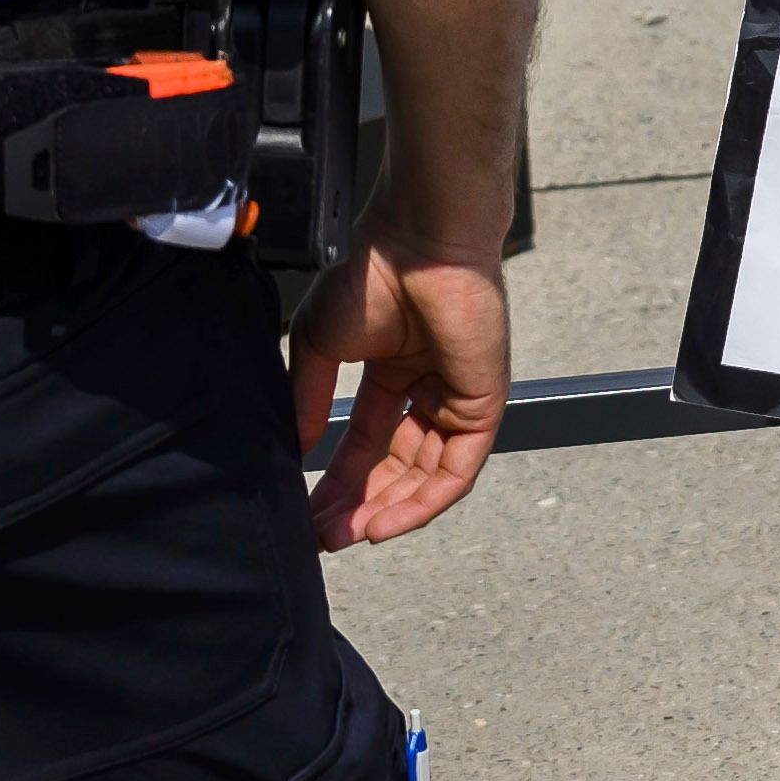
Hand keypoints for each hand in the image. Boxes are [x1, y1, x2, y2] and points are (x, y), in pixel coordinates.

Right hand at [289, 232, 512, 547]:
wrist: (416, 243)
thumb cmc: (370, 275)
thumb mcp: (319, 344)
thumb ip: (309, 399)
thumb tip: (295, 449)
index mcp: (393, 372)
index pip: (366, 443)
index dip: (337, 481)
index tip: (308, 514)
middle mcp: (429, 391)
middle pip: (394, 466)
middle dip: (358, 504)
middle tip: (324, 537)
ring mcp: (458, 400)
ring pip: (425, 477)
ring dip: (386, 511)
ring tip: (346, 537)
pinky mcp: (484, 407)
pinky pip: (456, 471)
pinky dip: (422, 503)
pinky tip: (383, 523)